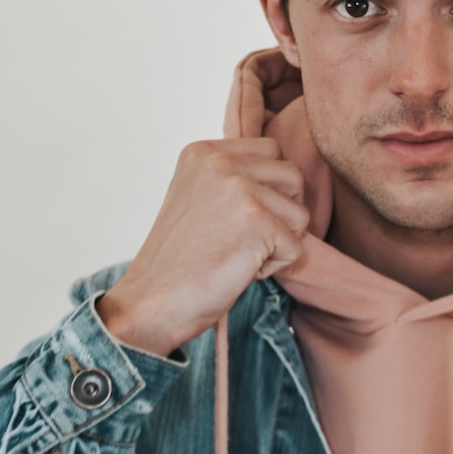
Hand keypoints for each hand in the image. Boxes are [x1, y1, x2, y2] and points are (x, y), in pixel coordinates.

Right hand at [97, 138, 308, 357]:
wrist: (152, 302)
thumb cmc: (180, 260)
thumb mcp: (197, 197)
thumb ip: (233, 176)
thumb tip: (288, 176)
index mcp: (203, 152)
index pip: (272, 151)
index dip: (270, 189)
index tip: (238, 218)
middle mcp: (219, 162)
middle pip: (293, 176)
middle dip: (282, 213)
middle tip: (244, 239)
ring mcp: (238, 189)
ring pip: (300, 212)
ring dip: (279, 241)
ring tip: (238, 253)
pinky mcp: (256, 221)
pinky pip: (296, 246)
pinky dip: (274, 267)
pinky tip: (238, 269)